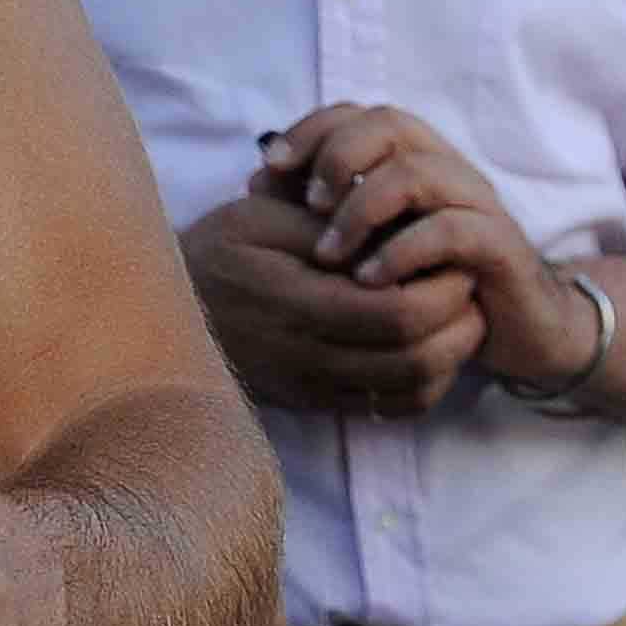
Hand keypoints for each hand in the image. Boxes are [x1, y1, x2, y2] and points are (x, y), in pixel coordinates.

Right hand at [179, 189, 482, 414]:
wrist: (161, 310)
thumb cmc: (216, 252)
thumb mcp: (257, 217)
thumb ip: (325, 226)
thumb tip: (392, 233)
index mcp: (295, 303)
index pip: (399, 313)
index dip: (442, 287)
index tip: (449, 252)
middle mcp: (306, 356)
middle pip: (416, 358)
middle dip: (458, 320)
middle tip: (463, 282)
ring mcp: (311, 386)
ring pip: (411, 389)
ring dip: (450, 354)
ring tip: (453, 314)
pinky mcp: (315, 401)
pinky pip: (390, 408)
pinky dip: (426, 382)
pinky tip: (426, 347)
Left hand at [260, 105, 584, 393]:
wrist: (511, 328)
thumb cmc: (425, 279)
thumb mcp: (365, 241)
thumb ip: (317, 208)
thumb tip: (257, 179)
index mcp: (412, 158)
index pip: (359, 113)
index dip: (311, 129)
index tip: (269, 167)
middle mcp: (447, 168)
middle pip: (390, 123)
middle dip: (336, 157)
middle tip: (308, 206)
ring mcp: (478, 203)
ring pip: (417, 172)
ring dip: (362, 209)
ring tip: (328, 253)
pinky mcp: (502, 245)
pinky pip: (453, 229)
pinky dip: (403, 251)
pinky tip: (368, 280)